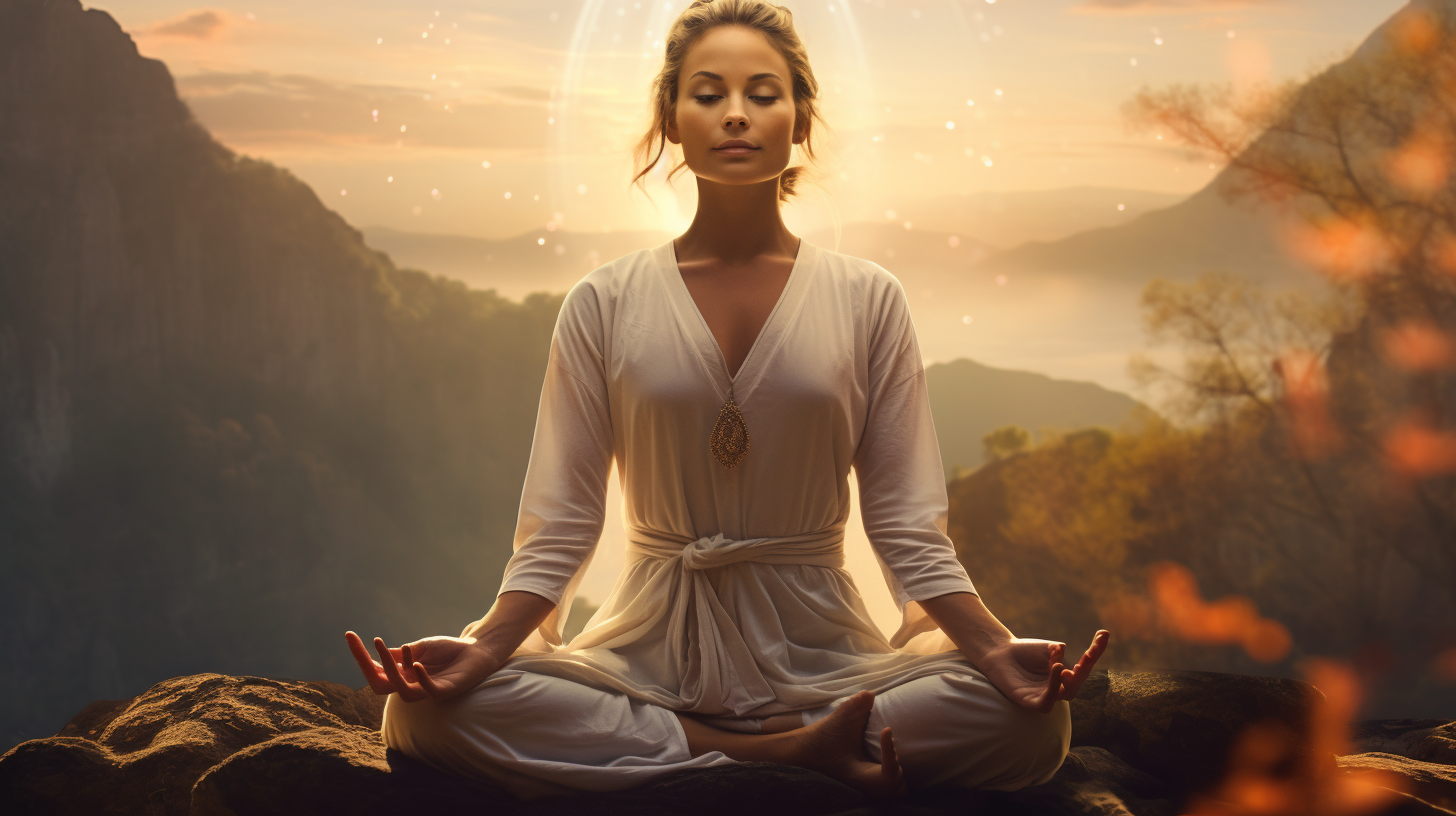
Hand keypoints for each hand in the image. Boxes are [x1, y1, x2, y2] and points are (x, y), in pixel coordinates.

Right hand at [345, 630, 504, 701]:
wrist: (478, 650)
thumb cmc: (449, 650)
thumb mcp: (419, 648)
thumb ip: (398, 654)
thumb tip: (376, 652)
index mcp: (404, 676)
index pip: (376, 672)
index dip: (361, 657)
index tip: (349, 635)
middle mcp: (412, 685)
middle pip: (381, 685)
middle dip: (368, 665)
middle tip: (366, 642)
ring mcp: (428, 689)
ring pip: (402, 691)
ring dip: (395, 670)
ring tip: (397, 648)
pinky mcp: (446, 691)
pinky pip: (429, 691)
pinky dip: (420, 679)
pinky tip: (415, 664)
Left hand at [974, 630, 1108, 712]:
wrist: (999, 653)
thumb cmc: (1024, 651)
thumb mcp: (1047, 648)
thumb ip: (1058, 652)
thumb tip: (1062, 650)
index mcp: (1065, 674)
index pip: (1085, 666)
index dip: (1096, 651)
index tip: (1103, 633)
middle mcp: (1058, 687)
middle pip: (1078, 683)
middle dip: (1085, 669)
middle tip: (1087, 655)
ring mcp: (1044, 696)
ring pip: (1065, 695)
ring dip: (1069, 681)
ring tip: (1062, 666)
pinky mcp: (1029, 702)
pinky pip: (1045, 703)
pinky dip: (1052, 689)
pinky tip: (1056, 671)